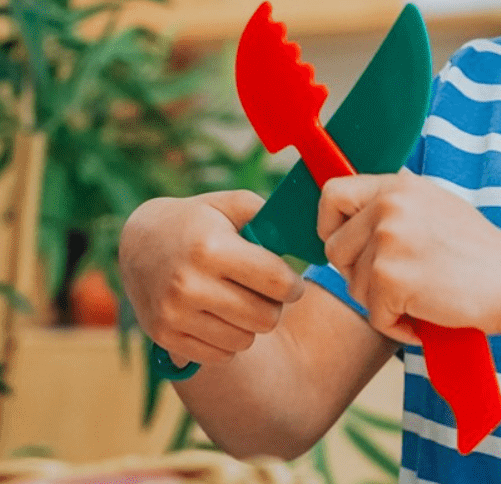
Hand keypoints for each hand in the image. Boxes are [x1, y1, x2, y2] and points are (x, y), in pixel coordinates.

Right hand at [119, 191, 304, 368]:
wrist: (139, 241)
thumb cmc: (198, 220)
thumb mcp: (230, 204)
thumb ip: (267, 216)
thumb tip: (301, 238)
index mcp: (212, 249)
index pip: (276, 282)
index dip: (294, 285)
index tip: (293, 283)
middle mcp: (190, 285)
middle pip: (264, 317)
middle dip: (275, 306)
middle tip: (269, 294)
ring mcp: (174, 315)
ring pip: (244, 340)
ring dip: (251, 324)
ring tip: (242, 302)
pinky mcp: (164, 337)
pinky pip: (220, 356)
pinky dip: (229, 340)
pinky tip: (221, 317)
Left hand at [317, 170, 500, 343]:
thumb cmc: (477, 252)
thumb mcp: (434, 206)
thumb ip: (393, 206)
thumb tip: (349, 217)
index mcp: (398, 186)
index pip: (332, 194)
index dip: (329, 224)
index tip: (346, 246)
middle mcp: (389, 206)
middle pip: (334, 248)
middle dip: (355, 273)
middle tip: (392, 282)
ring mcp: (389, 240)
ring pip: (353, 285)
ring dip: (381, 302)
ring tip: (420, 296)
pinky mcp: (391, 278)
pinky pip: (373, 315)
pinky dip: (396, 325)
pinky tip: (425, 315)